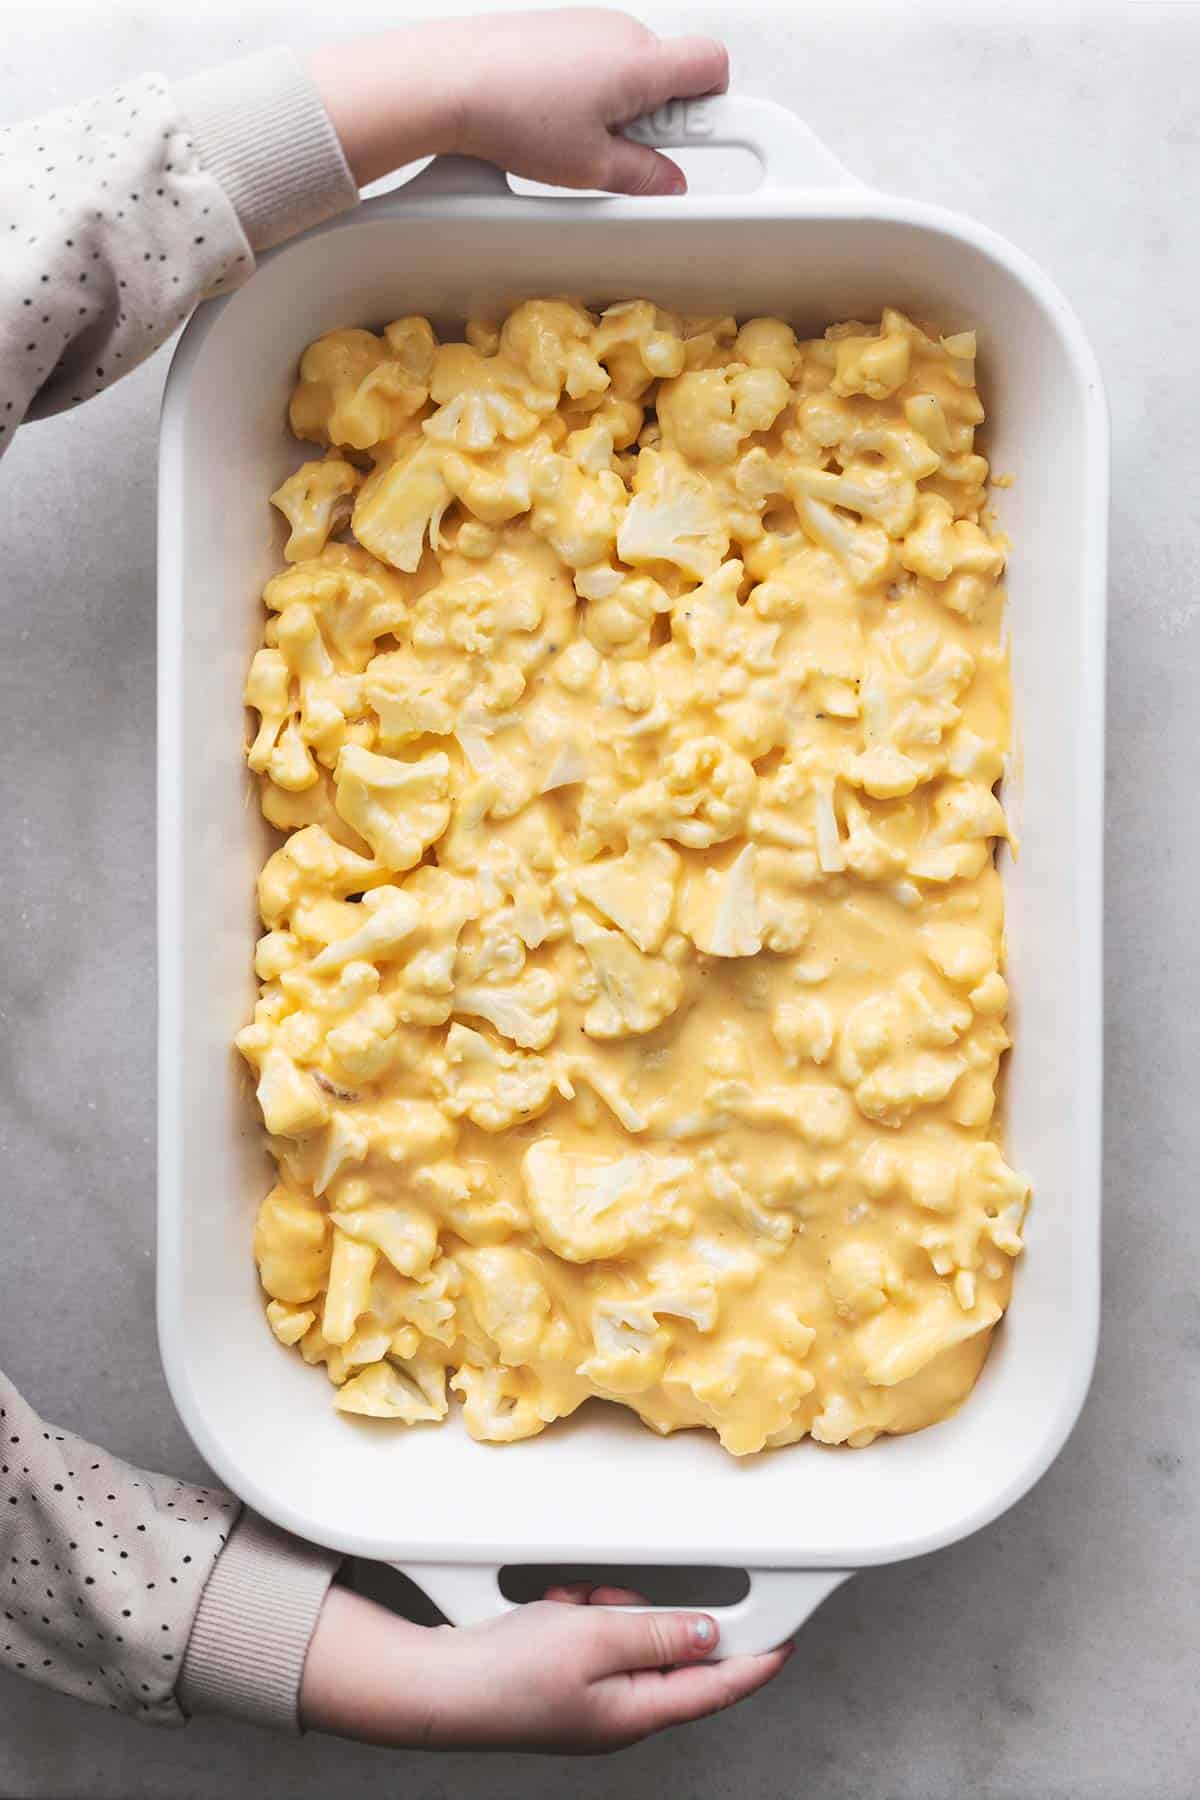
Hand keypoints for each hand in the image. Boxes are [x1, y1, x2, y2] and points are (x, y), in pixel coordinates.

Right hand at [300, 1580, 790, 1752]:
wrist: (439, 1687)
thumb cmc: (508, 1675)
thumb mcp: (594, 1640)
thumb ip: (658, 1633)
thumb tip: (708, 1632)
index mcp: (637, 1711)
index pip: (717, 1686)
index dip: (757, 1660)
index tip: (788, 1637)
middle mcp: (620, 1710)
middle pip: (667, 1650)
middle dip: (647, 1614)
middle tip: (611, 1606)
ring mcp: (591, 1697)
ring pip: (627, 1633)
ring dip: (603, 1610)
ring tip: (565, 1613)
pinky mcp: (564, 1679)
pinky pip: (592, 1632)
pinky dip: (574, 1615)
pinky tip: (546, 1617)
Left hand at [307, 9, 728, 195]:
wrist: (448, 80)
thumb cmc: (511, 112)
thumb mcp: (589, 168)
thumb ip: (644, 178)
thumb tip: (671, 184)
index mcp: (642, 63)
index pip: (715, 68)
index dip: (718, 110)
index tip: (706, 145)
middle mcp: (622, 32)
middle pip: (673, 73)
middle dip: (661, 118)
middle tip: (627, 156)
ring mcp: (590, 25)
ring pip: (632, 69)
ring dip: (622, 107)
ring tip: (577, 139)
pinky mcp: (560, 28)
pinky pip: (596, 62)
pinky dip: (589, 92)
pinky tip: (554, 119)